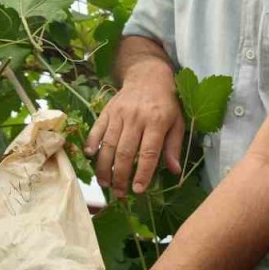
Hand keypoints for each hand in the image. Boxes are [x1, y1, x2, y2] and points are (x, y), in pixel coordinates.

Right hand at [85, 64, 183, 197]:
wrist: (148, 76)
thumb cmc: (166, 103)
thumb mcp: (178, 122)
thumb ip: (173, 146)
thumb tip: (174, 171)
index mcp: (157, 121)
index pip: (148, 152)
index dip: (142, 173)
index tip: (138, 190)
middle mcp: (137, 118)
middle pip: (125, 152)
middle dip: (121, 176)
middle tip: (119, 193)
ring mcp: (119, 114)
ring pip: (108, 144)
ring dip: (105, 166)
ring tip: (105, 183)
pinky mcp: (107, 110)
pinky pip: (97, 129)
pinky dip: (91, 143)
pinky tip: (91, 157)